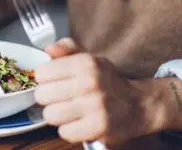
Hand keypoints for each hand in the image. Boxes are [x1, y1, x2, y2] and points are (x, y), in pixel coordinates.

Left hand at [34, 38, 181, 145]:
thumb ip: (67, 49)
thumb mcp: (90, 58)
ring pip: (50, 115)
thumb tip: (48, 49)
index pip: (41, 73)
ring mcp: (95, 106)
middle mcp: (90, 82)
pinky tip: (79, 123)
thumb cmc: (108, 82)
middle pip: (42, 95)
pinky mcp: (99, 128)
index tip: (54, 82)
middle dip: (48, 98)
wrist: (139, 105)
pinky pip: (65, 132)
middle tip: (61, 98)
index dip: (45, 80)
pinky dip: (69, 130)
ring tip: (69, 111)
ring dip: (57, 116)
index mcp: (84, 63)